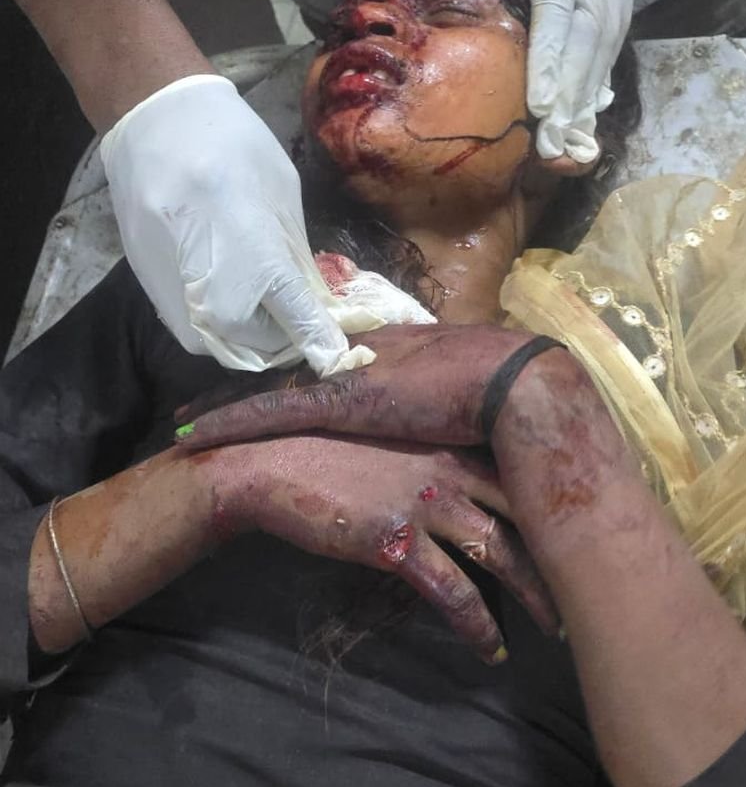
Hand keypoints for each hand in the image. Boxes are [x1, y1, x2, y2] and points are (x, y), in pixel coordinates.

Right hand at [100, 74, 365, 375]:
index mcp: (255, 255)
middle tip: (300, 320)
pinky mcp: (150, 290)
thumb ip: (295, 257)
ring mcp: (174, 293)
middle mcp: (211, 288)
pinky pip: (193, 331)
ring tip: (268, 311)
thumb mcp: (282, 194)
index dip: (323, 342)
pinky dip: (219, 328)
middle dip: (285, 341)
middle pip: (258, 348)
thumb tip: (314, 302)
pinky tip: (232, 297)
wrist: (153, 120)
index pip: (298, 320)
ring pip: (222, 349)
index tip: (338, 355)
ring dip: (252, 341)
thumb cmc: (232, 144)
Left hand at [176, 324, 542, 448]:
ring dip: (223, 411)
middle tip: (194, 409)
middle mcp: (359, 355)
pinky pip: (271, 413)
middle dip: (240, 392)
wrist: (522, 386)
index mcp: (387, 349)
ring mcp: (347, 376)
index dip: (285, 376)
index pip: (320, 362)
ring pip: (268, 392)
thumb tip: (442, 415)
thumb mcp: (464, 389)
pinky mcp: (341, 403)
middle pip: (285, 373)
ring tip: (183, 428)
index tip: (257, 387)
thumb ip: (441, 400)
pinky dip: (230, 423)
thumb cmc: (504, 390)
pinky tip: (194, 437)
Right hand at [214, 433, 557, 658]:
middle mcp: (449, 466)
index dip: (554, 502)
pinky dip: (478, 625)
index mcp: (449, 438)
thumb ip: (431, 452)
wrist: (268, 464)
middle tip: (588, 583)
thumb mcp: (387, 438)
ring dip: (533, 596)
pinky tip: (491, 649)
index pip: (520, 470)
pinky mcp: (398, 541)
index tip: (581, 528)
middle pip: (526, 511)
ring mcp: (426, 502)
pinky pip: (453, 592)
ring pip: (501, 553)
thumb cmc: (322, 448)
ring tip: (555, 628)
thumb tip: (462, 475)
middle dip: (561, 551)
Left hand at [383, 0, 663, 162]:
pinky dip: (601, 78)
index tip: (541, 109)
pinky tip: (591, 111)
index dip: (551, 67)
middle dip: (570, 106)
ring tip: (572, 149)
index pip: (556, 21)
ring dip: (588, 102)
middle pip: (585, 53)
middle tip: (553, 153)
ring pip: (603, 55)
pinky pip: (613, 41)